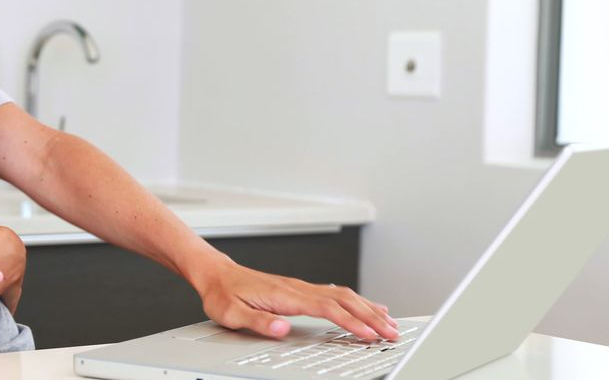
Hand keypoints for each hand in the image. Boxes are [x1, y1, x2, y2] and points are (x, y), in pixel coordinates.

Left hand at [193, 256, 397, 340]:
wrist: (216, 274)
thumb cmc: (223, 293)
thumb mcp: (232, 313)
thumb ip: (258, 321)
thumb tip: (283, 329)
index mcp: (286, 295)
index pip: (328, 308)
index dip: (351, 322)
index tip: (369, 334)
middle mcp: (298, 288)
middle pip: (344, 299)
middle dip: (371, 316)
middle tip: (392, 332)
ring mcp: (300, 287)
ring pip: (343, 295)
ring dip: (368, 308)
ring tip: (389, 322)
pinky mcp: (299, 289)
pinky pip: (335, 294)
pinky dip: (356, 302)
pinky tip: (365, 307)